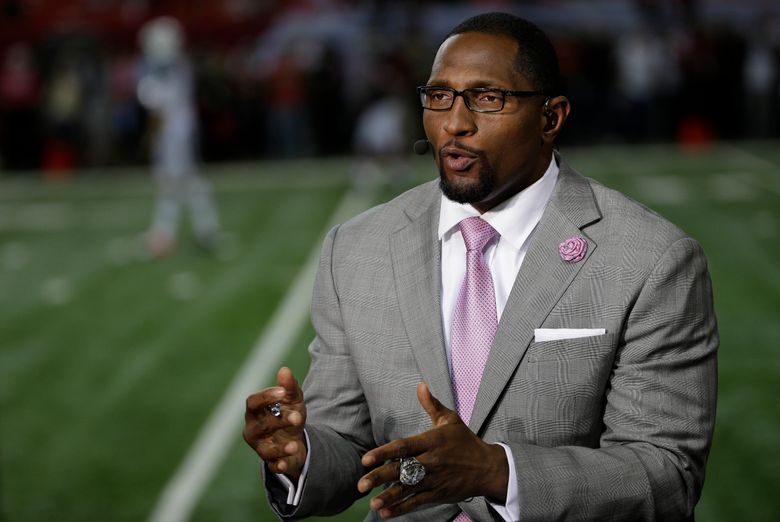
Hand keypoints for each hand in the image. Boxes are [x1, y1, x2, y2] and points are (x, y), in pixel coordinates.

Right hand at [243, 367, 306, 479]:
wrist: (297, 440)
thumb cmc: (289, 415)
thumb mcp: (293, 400)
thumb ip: (289, 386)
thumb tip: (285, 370)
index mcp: (256, 411)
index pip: (253, 402)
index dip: (266, 397)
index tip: (283, 393)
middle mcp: (254, 430)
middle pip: (261, 425)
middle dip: (279, 421)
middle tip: (298, 418)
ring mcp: (262, 447)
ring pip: (265, 449)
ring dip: (280, 448)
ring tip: (294, 445)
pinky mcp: (272, 462)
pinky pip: (272, 466)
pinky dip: (278, 465)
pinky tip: (284, 464)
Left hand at [357, 383, 507, 518]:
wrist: (487, 468)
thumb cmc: (465, 441)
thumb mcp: (450, 420)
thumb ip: (432, 405)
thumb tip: (420, 385)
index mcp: (431, 442)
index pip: (403, 447)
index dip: (384, 453)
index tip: (366, 460)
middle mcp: (431, 462)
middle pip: (402, 470)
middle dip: (380, 478)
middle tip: (361, 485)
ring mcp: (434, 480)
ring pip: (407, 489)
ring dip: (389, 497)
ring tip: (372, 503)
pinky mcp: (437, 494)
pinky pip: (417, 502)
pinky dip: (401, 508)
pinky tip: (385, 513)